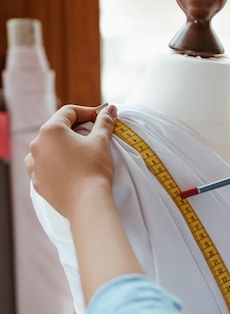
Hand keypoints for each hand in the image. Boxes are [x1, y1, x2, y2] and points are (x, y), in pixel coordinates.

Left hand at [25, 104, 117, 219]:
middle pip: (58, 129)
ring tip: (82, 153)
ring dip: (65, 146)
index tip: (101, 118)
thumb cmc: (94, 170)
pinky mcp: (38, 180)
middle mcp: (37, 145)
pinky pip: (46, 165)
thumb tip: (109, 110)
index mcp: (50, 131)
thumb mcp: (101, 142)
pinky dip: (57, 163)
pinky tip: (71, 167)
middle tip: (95, 135)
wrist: (87, 203)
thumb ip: (104, 123)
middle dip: (77, 129)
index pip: (69, 112)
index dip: (88, 112)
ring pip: (50, 147)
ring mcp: (35, 163)